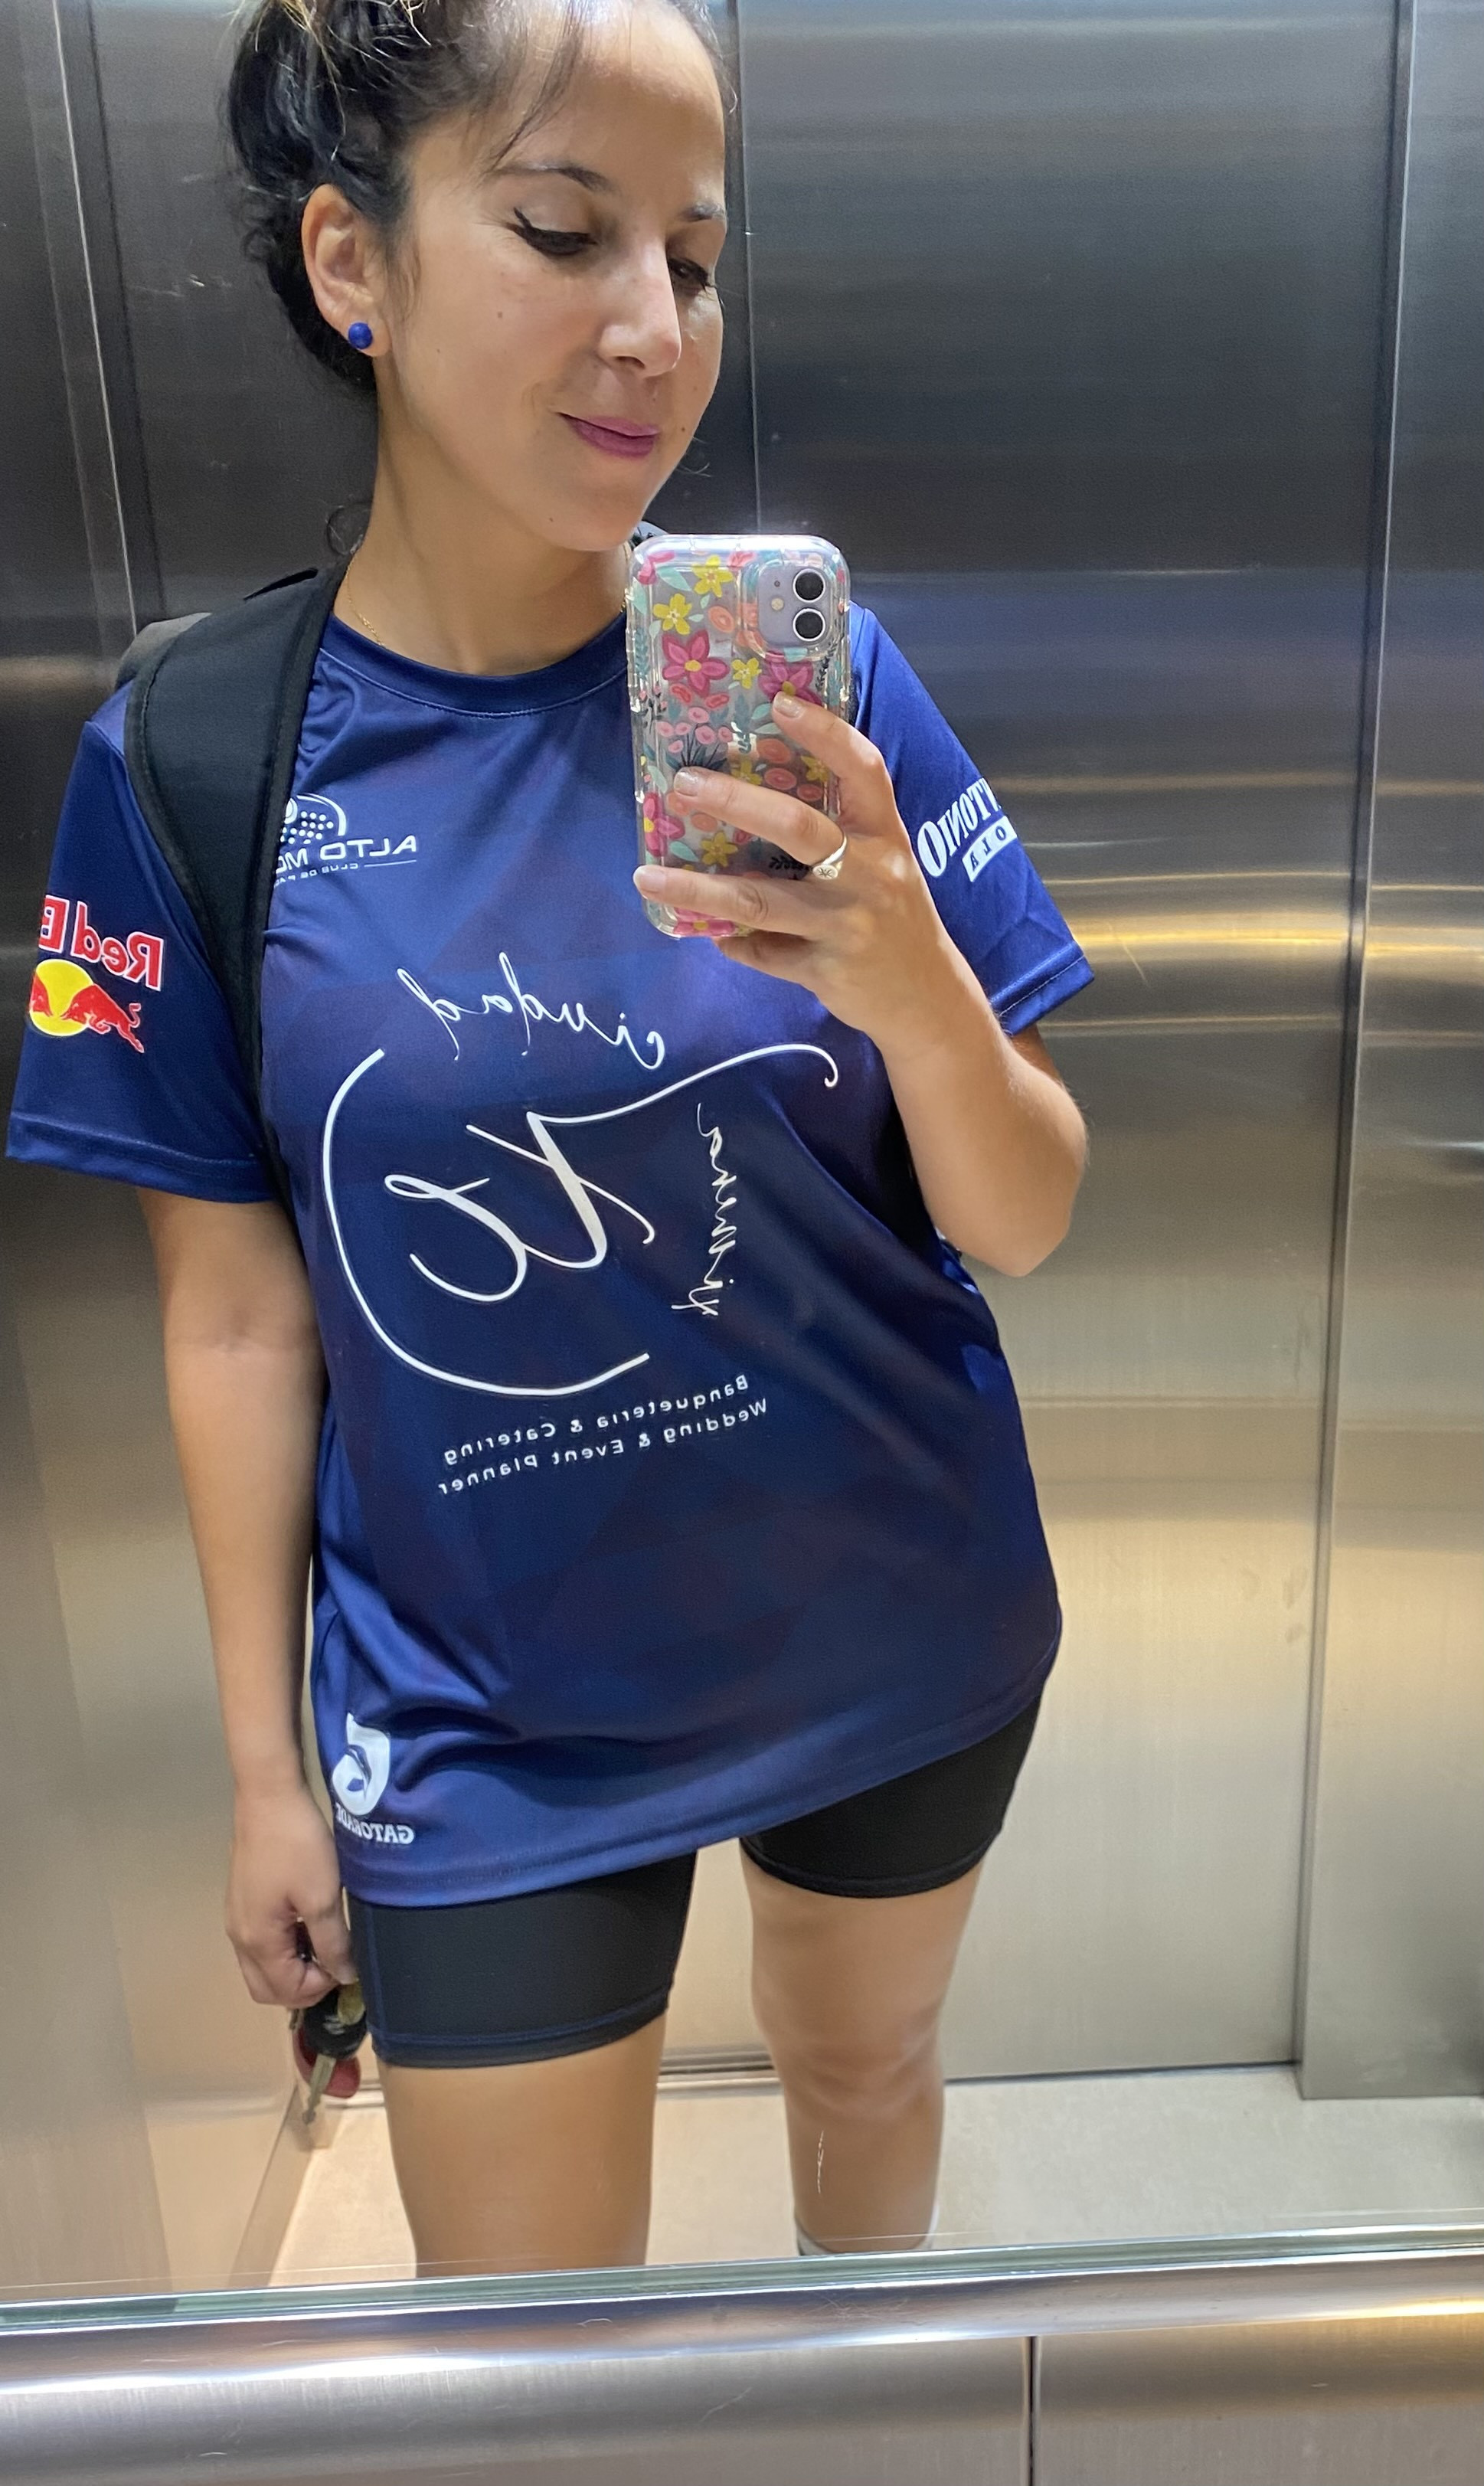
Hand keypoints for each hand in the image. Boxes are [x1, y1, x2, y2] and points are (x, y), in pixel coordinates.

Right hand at [227, 1781, 356, 2007]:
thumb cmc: (297, 1846)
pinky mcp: (241, 1901)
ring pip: (262, 1967)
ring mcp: (236, 1919)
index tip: (346, 1963)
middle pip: (267, 1987)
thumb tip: (344, 1976)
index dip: (321, 1986)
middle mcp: (239, 1937)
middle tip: (334, 1961)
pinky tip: (306, 1924)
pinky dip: (284, 1948)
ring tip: (324, 1942)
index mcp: (257, 1941)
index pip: (286, 1991)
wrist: (269, 1798)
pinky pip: (260, 1943)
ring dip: (293, 1967)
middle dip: (303, 1986)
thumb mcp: (323, 1897)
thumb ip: (333, 1943)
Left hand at [633, 691, 975, 1056]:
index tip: (780, 704)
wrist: (927, 999)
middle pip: (798, 828)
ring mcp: (848, 924)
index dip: (826, 733)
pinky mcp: (826, 969)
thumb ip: (839, 831)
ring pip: (760, 901)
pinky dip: (731, 942)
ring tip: (647, 877)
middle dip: (735, 802)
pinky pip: (763, 953)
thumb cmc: (894, 917)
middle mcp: (871, 874)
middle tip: (683, 783)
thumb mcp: (883, 863)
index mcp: (885, 836)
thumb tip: (754, 797)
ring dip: (698, 889)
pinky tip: (706, 931)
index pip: (864, 770)